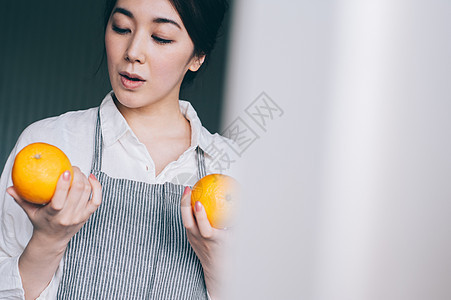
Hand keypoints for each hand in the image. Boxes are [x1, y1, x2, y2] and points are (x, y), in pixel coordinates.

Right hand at [7, 166, 101, 298]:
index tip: (65, 171)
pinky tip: (91, 178)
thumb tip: (10, 188)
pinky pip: (97, 199)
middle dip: (77, 176)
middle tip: (72, 167)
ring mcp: (80, 216)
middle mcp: (68, 217)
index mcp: (53, 216)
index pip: (59, 201)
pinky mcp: (88, 215)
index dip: (64, 185)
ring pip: (87, 193)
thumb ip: (21, 199)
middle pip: (77, 192)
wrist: (54, 240)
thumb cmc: (41, 222)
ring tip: (78, 171)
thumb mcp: (30, 212)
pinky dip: (97, 187)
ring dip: (85, 179)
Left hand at [180, 186, 230, 299]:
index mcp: (211, 238)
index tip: (199, 202)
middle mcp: (199, 239)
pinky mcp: (190, 237)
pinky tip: (191, 201)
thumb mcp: (235, 234)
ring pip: (185, 220)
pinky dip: (188, 211)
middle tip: (188, 189)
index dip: (200, 215)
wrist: (218, 268)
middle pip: (187, 221)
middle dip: (185, 204)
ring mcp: (192, 238)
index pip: (203, 227)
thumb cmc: (229, 250)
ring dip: (184, 205)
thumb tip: (241, 201)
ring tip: (188, 191)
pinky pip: (188, 221)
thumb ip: (237, 218)